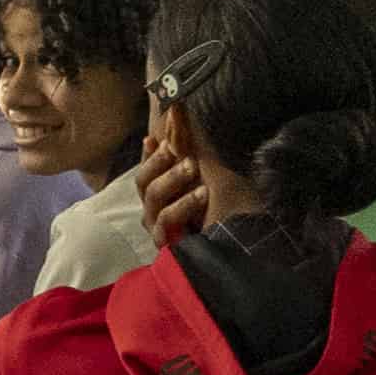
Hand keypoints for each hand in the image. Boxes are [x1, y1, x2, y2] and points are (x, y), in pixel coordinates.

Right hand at [134, 102, 207, 252]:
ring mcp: (157, 227)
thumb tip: (185, 121)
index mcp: (160, 193)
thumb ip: (193, 156)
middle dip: (160, 161)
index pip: (147, 167)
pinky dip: (182, 205)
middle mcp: (153, 209)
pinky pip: (165, 221)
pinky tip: (202, 194)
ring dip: (172, 178)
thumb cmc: (219, 214)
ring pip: (152, 197)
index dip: (150, 150)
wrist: (232, 253)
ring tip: (193, 166)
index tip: (158, 135)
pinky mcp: (166, 243)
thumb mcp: (208, 180)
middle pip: (143, 181)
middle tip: (177, 147)